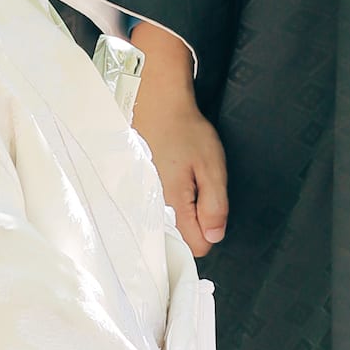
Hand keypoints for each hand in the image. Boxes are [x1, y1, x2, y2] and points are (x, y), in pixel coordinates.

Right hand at [132, 21, 228, 259]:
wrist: (156, 102)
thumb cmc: (185, 131)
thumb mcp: (212, 166)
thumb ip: (215, 205)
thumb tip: (215, 236)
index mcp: (172, 207)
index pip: (198, 246)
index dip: (211, 229)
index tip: (211, 204)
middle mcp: (151, 210)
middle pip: (179, 239)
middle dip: (194, 222)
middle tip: (197, 188)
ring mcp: (139, 200)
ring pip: (165, 225)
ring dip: (178, 210)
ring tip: (182, 179)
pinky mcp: (134, 189)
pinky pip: (152, 210)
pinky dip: (163, 200)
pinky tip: (167, 177)